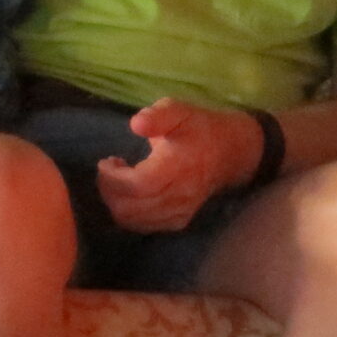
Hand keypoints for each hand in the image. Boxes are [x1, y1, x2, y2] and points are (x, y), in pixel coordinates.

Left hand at [95, 99, 263, 234]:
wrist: (230, 152)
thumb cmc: (199, 128)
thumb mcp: (179, 110)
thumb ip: (157, 116)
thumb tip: (135, 124)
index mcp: (177, 166)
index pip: (138, 185)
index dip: (113, 178)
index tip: (106, 161)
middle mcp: (179, 195)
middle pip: (130, 208)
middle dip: (108, 191)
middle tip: (108, 171)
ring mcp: (180, 211)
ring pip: (134, 221)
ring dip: (116, 203)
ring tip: (117, 181)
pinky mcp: (179, 221)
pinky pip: (144, 226)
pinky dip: (128, 214)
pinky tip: (130, 195)